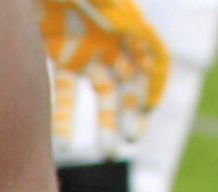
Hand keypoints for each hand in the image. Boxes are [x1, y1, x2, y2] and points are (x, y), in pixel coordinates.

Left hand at [41, 0, 168, 148]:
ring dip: (107, 123)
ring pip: (105, 93)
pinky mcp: (62, 57)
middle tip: (129, 140)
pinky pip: (68, 93)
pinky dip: (68, 118)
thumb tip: (123, 28)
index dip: (155, 84)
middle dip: (132, 111)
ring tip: (108, 152)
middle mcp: (112, 40)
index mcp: (125, 22)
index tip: (148, 111)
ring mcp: (88, 50)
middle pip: (130, 82)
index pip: (153, 56)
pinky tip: (63, 144)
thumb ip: (109, 10)